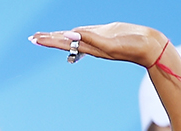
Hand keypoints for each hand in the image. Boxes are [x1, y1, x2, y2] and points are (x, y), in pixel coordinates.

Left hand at [29, 23, 165, 67]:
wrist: (148, 47)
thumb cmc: (133, 47)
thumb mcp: (111, 43)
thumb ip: (91, 39)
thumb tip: (71, 35)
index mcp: (89, 47)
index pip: (64, 43)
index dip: (50, 40)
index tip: (35, 39)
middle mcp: (90, 45)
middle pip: (64, 41)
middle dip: (48, 39)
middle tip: (32, 38)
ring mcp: (96, 39)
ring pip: (72, 37)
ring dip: (58, 36)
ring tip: (44, 36)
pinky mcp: (104, 33)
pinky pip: (84, 33)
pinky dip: (73, 34)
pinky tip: (67, 35)